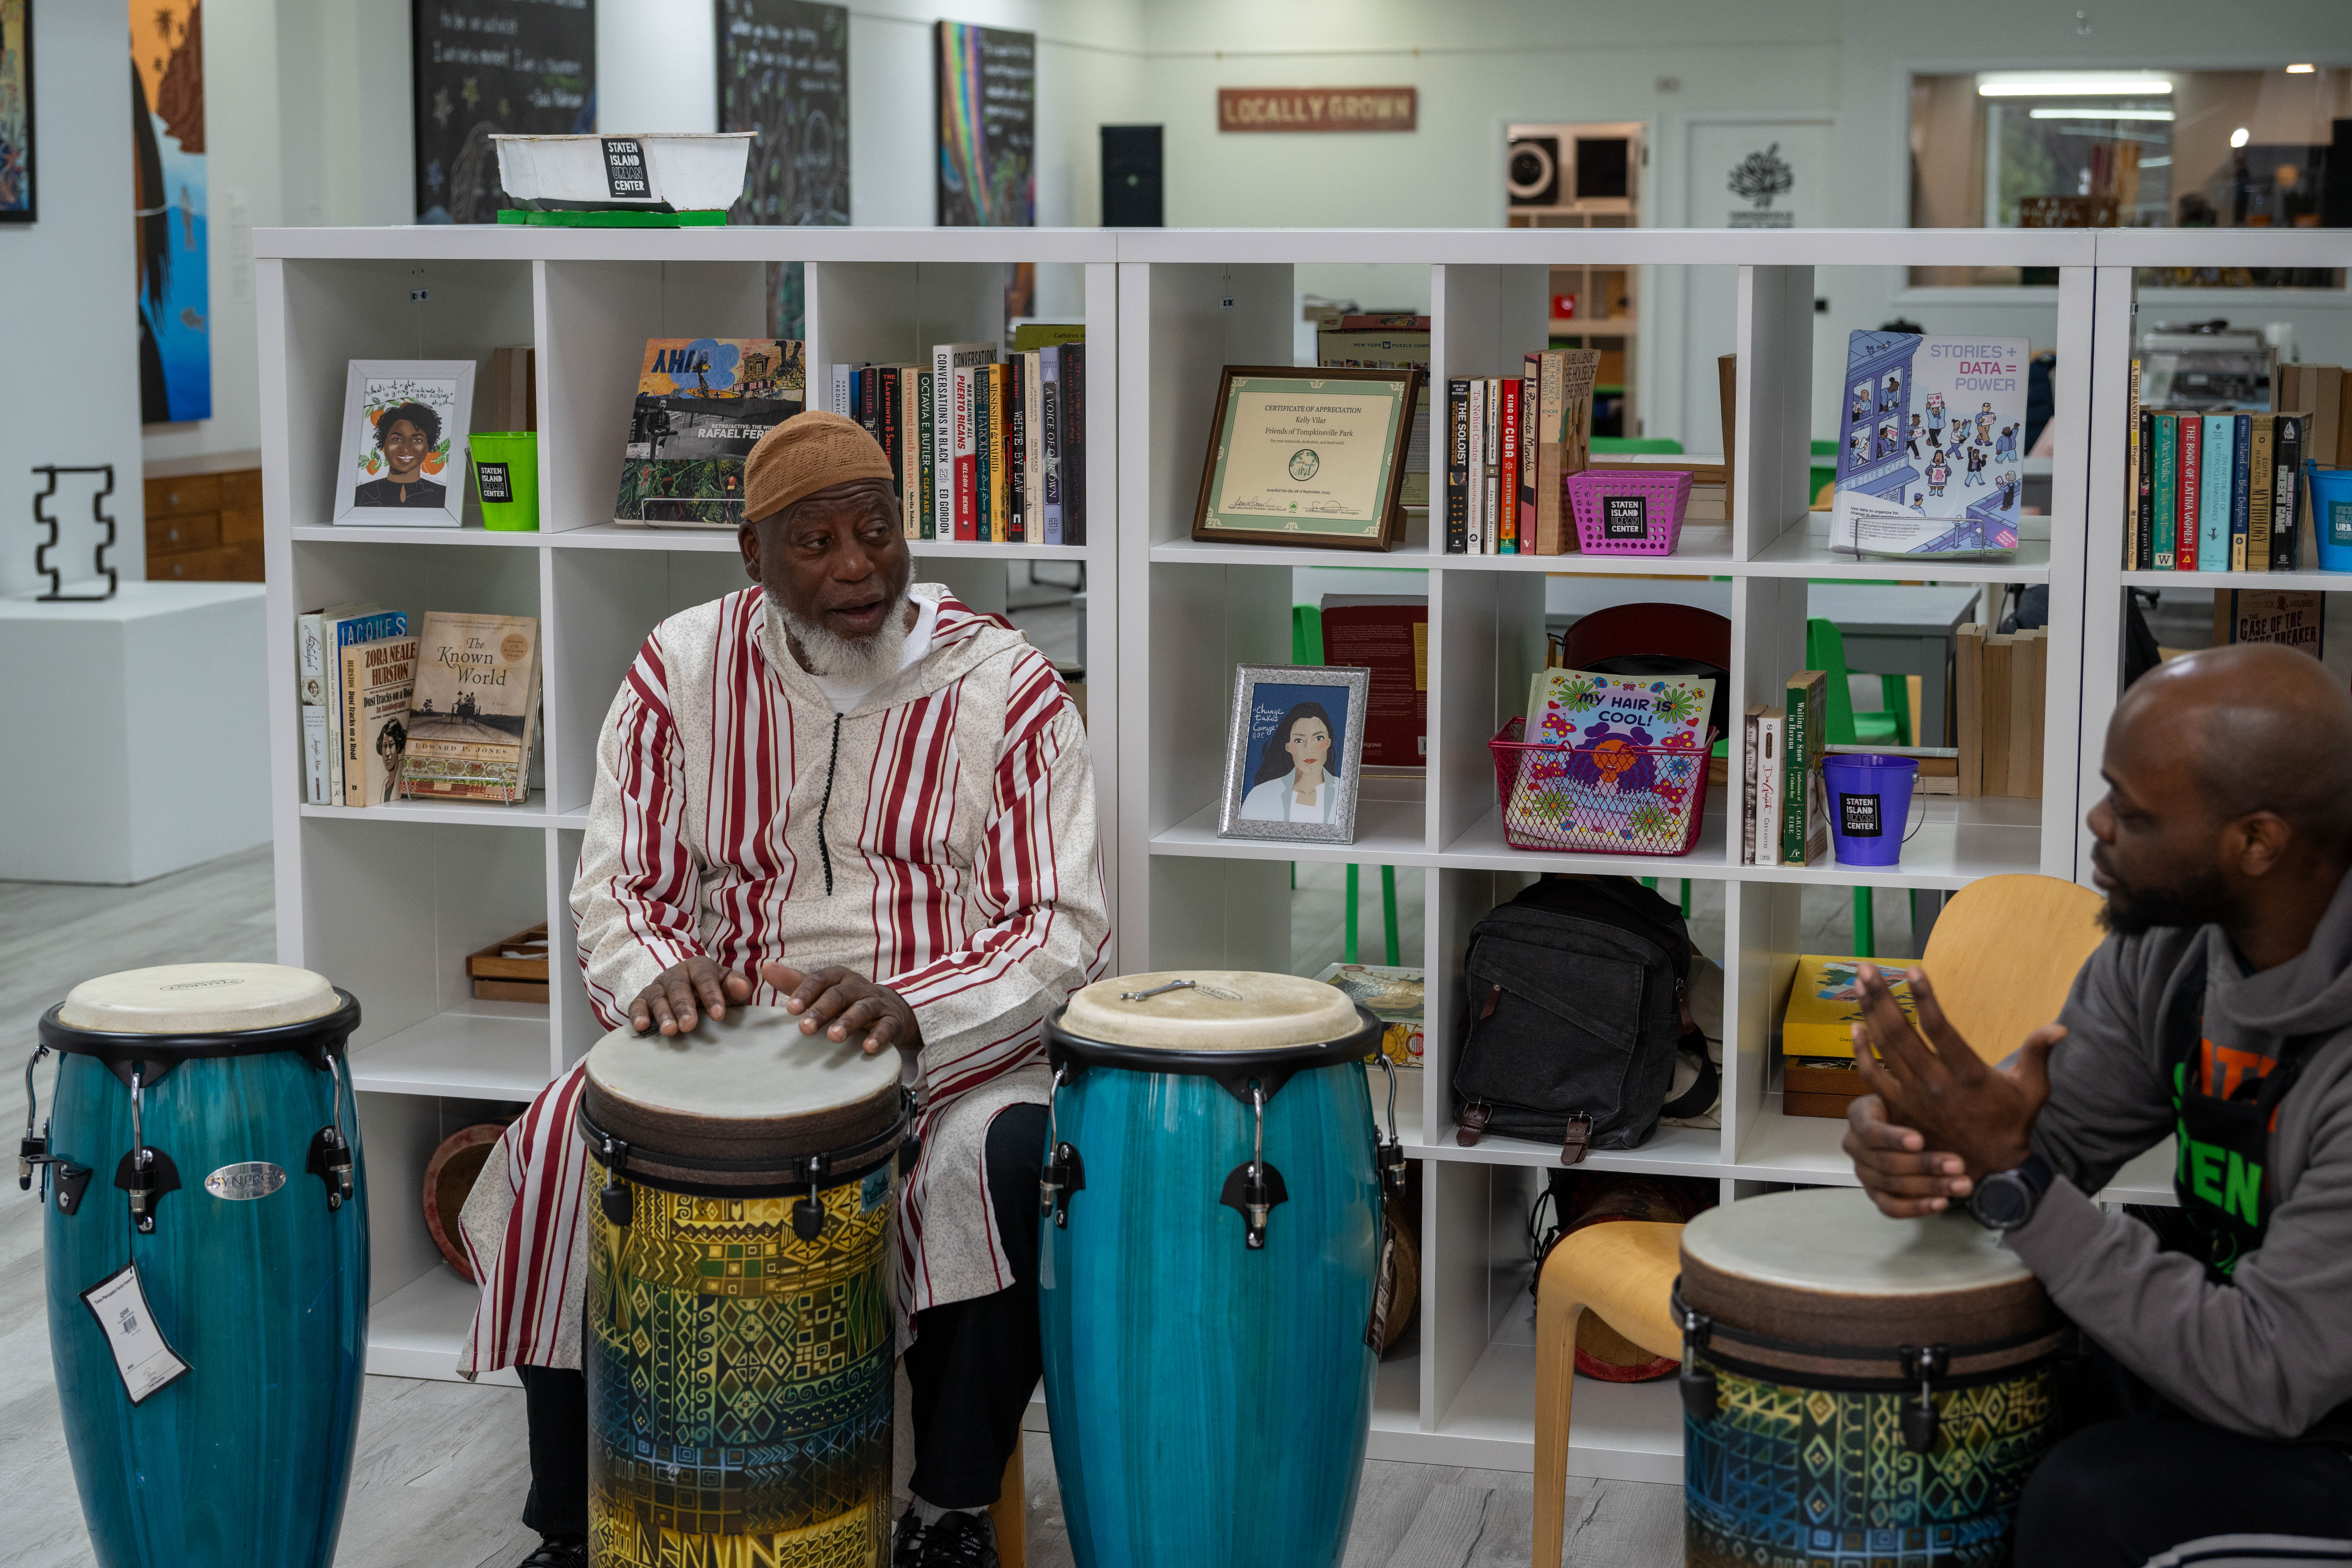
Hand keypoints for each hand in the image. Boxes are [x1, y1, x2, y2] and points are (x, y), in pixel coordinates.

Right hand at [630, 957, 751, 1036]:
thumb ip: (737, 986)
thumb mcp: (730, 988)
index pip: (705, 978)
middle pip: (678, 987)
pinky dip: (638, 1015)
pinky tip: (641, 1026)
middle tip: (689, 1025)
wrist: (694, 992)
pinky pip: (637, 1004)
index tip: (718, 1015)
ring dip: (663, 1014)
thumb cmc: (716, 992)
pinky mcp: (644, 998)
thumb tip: (741, 986)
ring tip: (669, 1031)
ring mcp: (658, 986)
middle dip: (683, 1006)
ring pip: (658, 997)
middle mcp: (676, 974)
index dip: (711, 995)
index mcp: (699, 967)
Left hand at [761, 962, 919, 1057]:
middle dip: (822, 1010)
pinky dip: (878, 1036)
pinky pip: (886, 1026)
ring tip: (834, 1037)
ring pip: (863, 1008)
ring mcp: (877, 1002)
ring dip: (848, 1022)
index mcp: (839, 977)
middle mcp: (858, 986)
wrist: (891, 1008)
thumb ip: (795, 982)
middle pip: (839, 995)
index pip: (820, 980)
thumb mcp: (823, 990)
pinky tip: (868, 1048)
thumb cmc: (847, 1000)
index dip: (805, 993)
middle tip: (805, 1028)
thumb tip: (765, 967)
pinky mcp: (892, 1020)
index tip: (790, 1009)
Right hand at [1844, 1094, 1975, 1217]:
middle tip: (1958, 1164)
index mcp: (1859, 1115)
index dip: (1893, 1138)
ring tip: (1962, 1184)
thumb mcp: (1913, 1091)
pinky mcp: (1875, 1194)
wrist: (1921, 1126)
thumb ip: (1916, 1087)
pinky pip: (1890, 1207)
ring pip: (1891, 1185)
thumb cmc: (1919, 1105)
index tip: (1920, 1140)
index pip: (1870, 1130)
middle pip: (1884, 1162)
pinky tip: (1941, 1203)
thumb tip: (1913, 1065)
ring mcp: (1863, 1172)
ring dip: (1928, 1186)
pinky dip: (1916, 1207)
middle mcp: (1854, 1145)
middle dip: (1924, 1165)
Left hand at [1845, 962, 2060, 1192]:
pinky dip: (1861, 1052)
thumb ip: (2038, 1054)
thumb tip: (2060, 1027)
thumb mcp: (2034, 1090)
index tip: (1912, 970)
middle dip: (1881, 997)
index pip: (1939, 1028)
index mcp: (1968, 1074)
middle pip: (1900, 1033)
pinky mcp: (1899, 1109)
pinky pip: (1872, 1077)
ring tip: (1859, 984)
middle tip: (1867, 968)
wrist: (1991, 1170)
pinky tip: (1855, 1027)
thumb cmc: (2012, 1123)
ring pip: (1884, 1049)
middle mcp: (1935, 1083)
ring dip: (1869, 1014)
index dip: (1924, 997)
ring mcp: (1913, 1097)